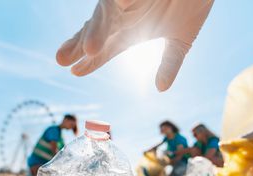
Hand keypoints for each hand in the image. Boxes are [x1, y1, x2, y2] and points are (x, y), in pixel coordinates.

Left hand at [57, 0, 213, 90]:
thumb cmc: (191, 3)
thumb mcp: (181, 40)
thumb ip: (170, 63)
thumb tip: (161, 89)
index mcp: (130, 31)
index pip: (105, 50)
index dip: (90, 61)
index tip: (76, 72)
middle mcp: (124, 16)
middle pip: (94, 32)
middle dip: (78, 45)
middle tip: (61, 59)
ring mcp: (128, 0)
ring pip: (104, 14)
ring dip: (95, 31)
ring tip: (87, 49)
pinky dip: (111, 10)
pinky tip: (104, 25)